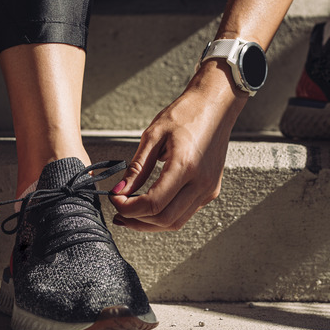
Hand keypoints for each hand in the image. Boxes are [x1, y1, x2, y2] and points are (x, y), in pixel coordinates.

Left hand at [110, 62, 246, 230]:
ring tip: (130, 213)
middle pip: (164, 220)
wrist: (215, 106)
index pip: (153, 203)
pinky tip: (150, 206)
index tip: (114, 200)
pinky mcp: (210, 191)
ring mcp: (208, 189)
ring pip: (175, 223)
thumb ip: (137, 168)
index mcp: (185, 165)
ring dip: (150, 223)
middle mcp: (201, 182)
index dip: (129, 208)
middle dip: (136, 221)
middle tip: (118, 211)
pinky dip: (164, 215)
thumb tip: (119, 192)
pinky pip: (185, 213)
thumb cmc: (185, 114)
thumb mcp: (153, 135)